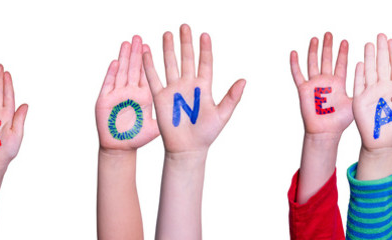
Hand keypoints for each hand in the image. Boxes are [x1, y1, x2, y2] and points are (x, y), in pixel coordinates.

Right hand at [96, 35, 159, 150]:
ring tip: (127, 43)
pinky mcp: (105, 101)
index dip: (148, 60)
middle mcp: (131, 92)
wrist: (120, 149)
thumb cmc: (138, 138)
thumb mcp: (157, 126)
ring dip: (125, 58)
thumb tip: (186, 111)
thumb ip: (169, 116)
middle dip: (136, 53)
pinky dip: (112, 73)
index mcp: (144, 96)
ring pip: (122, 72)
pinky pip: (109, 84)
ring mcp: (118, 95)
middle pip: (134, 69)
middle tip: (139, 37)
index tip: (150, 46)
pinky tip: (116, 62)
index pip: (147, 74)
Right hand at [143, 24, 245, 153]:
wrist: (187, 149)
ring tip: (168, 33)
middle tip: (185, 27)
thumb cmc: (206, 134)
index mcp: (204, 87)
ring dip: (169, 49)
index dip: (205, 49)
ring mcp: (174, 90)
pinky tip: (148, 52)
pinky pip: (154, 78)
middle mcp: (188, 85)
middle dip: (185, 43)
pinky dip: (150, 66)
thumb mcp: (222, 115)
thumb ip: (232, 97)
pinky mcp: (161, 98)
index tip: (205, 35)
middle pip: (187, 58)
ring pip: (171, 64)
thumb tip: (244, 80)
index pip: (205, 63)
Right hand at [289, 32, 352, 135]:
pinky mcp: (304, 90)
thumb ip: (362, 91)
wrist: (326, 132)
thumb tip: (376, 82)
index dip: (342, 53)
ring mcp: (314, 84)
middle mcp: (326, 81)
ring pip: (313, 63)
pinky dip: (295, 64)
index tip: (345, 41)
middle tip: (329, 34)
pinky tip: (294, 53)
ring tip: (315, 38)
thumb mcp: (355, 103)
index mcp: (338, 83)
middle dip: (328, 46)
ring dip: (313, 51)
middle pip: (326, 59)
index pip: (341, 64)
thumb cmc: (340, 121)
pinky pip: (298, 75)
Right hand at [352, 34, 391, 149]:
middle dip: (382, 50)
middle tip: (381, 35)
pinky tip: (359, 63)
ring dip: (369, 57)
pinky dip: (359, 74)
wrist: (384, 144)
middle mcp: (384, 88)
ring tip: (370, 44)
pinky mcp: (360, 101)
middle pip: (382, 65)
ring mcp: (371, 93)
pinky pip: (359, 84)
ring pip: (370, 71)